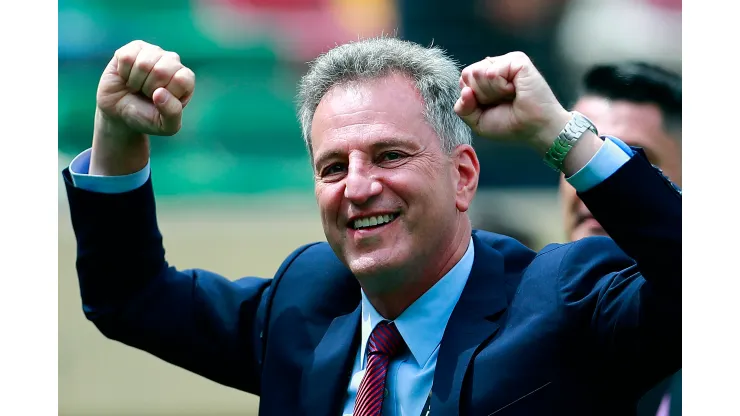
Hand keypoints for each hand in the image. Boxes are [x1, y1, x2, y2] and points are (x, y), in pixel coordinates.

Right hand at [89, 40, 194, 175]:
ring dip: (136, 81)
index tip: (159, 101)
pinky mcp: (134, 48)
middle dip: (149, 88)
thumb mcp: (165, 126)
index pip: (181, 80)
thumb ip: (172, 114)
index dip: (167, 94)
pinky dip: (123, 72)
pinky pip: (127, 57)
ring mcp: (154, 52)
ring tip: (137, 86)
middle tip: (146, 94)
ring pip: (143, 63)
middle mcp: (173, 62)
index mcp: (185, 79)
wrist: (120, 112)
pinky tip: (127, 77)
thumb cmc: (146, 117)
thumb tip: (160, 93)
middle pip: (162, 70)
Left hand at [454, 51, 569, 153]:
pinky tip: (515, 90)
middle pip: (468, 74)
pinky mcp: (517, 60)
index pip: (463, 80)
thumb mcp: (478, 121)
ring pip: (478, 72)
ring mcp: (506, 62)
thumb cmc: (510, 124)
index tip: (490, 107)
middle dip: (481, 95)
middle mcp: (495, 66)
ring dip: (492, 93)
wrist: (534, 128)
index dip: (472, 98)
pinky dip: (501, 87)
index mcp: (485, 78)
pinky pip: (492, 72)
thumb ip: (463, 108)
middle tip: (502, 101)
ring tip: (510, 96)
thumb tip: (465, 90)